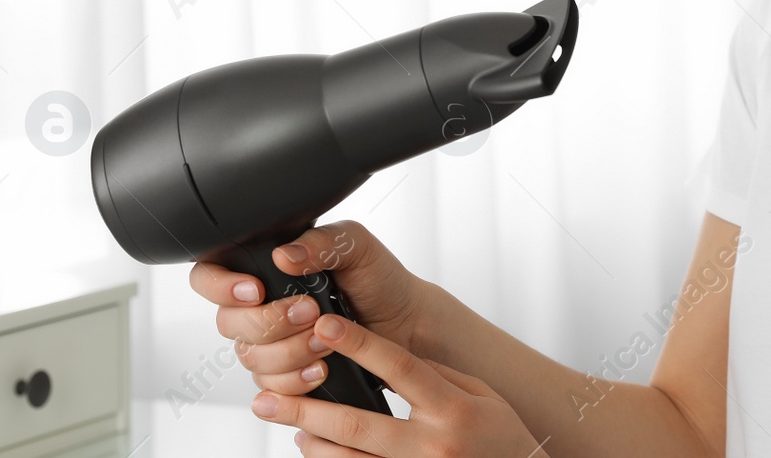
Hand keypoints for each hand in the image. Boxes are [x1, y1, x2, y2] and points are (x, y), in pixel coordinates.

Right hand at [188, 220, 432, 395]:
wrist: (406, 324)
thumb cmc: (379, 280)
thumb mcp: (355, 246)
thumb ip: (320, 241)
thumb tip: (284, 255)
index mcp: (265, 268)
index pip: (209, 275)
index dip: (219, 286)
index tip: (256, 290)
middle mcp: (260, 307)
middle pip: (228, 323)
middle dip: (270, 321)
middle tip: (310, 312)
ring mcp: (269, 345)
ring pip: (249, 358)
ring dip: (289, 351)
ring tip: (325, 340)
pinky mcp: (284, 376)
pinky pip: (270, 388)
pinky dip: (296, 381)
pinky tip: (323, 368)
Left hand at [252, 313, 548, 457]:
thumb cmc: (504, 439)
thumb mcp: (481, 396)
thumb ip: (438, 377)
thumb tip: (391, 356)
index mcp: (453, 409)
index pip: (400, 368)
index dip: (361, 345)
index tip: (326, 325)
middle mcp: (433, 446)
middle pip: (358, 424)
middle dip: (307, 409)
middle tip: (266, 398)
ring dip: (312, 443)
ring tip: (287, 423)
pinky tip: (313, 450)